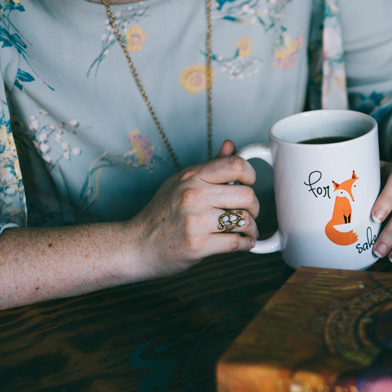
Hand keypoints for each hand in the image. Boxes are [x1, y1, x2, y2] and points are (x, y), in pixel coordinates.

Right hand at [126, 140, 260, 277]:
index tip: (249, 185)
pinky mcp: (198, 245)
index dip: (251, 175)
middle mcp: (193, 195)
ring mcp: (195, 220)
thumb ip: (209, 167)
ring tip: (247, 231)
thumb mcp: (180, 183)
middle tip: (250, 213)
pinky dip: (246, 245)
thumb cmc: (162, 214)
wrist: (136, 246)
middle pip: (247, 195)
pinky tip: (243, 243)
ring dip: (252, 229)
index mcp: (191, 176)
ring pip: (245, 220)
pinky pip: (237, 242)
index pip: (235, 165)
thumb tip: (230, 145)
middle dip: (255, 207)